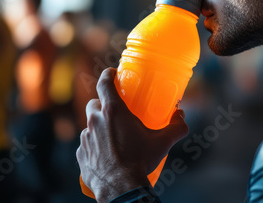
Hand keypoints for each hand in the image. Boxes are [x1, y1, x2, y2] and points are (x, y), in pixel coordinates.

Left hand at [76, 68, 188, 202]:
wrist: (121, 188)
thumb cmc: (140, 162)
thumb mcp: (162, 142)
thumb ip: (176, 127)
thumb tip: (181, 116)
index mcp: (113, 111)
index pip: (104, 83)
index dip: (107, 75)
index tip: (112, 73)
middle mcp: (95, 121)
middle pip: (94, 103)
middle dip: (103, 105)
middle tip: (116, 113)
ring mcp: (86, 138)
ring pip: (90, 125)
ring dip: (99, 127)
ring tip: (113, 138)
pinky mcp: (81, 154)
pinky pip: (86, 145)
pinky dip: (94, 146)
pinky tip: (106, 155)